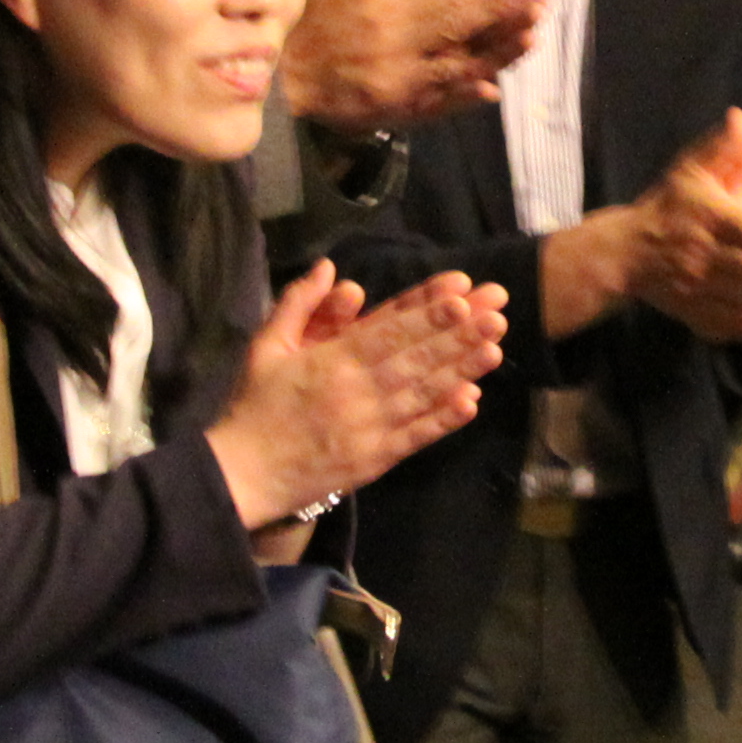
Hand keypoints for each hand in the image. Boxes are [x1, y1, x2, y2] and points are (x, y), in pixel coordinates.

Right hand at [209, 265, 509, 525]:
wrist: (243, 475)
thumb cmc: (255, 406)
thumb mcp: (266, 347)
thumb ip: (297, 304)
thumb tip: (328, 267)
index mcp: (329, 362)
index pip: (387, 332)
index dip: (425, 314)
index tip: (460, 295)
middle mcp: (355, 393)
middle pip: (415, 359)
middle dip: (458, 334)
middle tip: (497, 311)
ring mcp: (369, 429)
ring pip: (422, 394)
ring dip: (461, 370)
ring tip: (496, 347)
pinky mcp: (375, 460)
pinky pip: (415, 437)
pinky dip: (443, 419)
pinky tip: (471, 401)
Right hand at [285, 0, 543, 130]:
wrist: (270, 74)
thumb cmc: (301, 11)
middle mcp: (392, 33)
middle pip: (461, 15)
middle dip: (505, 3)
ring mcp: (395, 74)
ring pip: (459, 57)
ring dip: (499, 44)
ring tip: (533, 27)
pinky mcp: (392, 107)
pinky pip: (438, 98)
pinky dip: (468, 90)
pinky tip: (495, 81)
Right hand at [566, 110, 741, 343]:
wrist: (627, 250)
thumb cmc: (670, 205)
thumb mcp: (695, 168)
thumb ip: (728, 147)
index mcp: (707, 216)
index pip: (739, 231)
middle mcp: (700, 253)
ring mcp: (694, 286)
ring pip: (737, 301)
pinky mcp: (689, 309)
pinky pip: (719, 323)